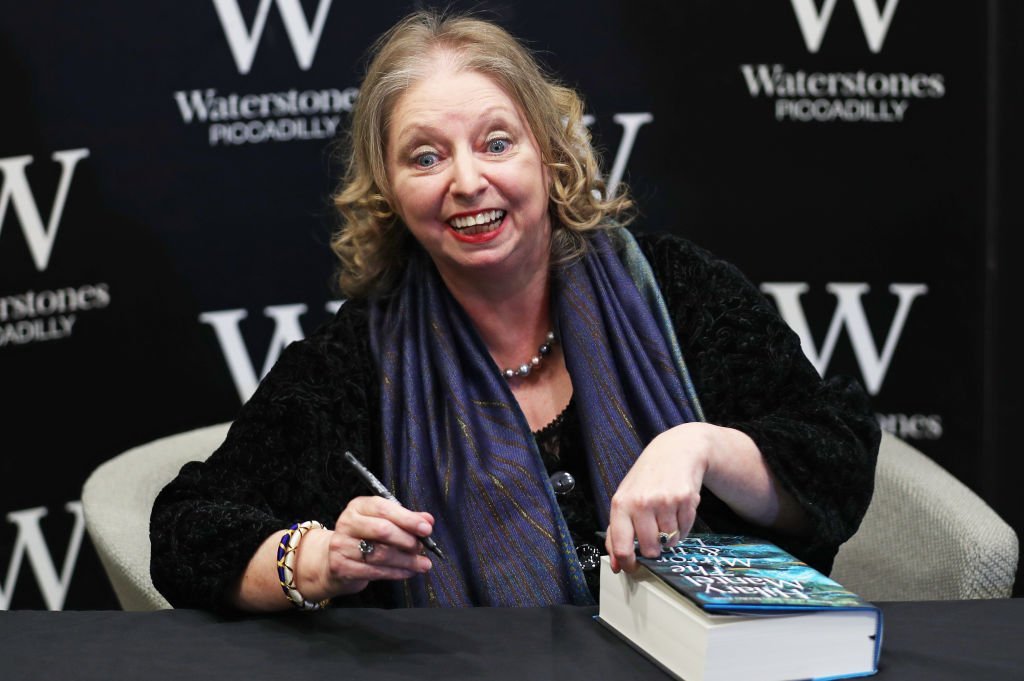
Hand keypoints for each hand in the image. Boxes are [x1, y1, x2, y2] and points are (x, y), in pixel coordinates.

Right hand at [297, 496, 434, 598]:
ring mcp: (341, 545)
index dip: (408, 519)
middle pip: (383, 530)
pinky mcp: (341, 567)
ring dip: (407, 561)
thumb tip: (428, 520)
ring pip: (381, 554)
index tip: (426, 529)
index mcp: (359, 507)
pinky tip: (408, 572)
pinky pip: (375, 571)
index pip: (384, 509)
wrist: (332, 560)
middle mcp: (347, 523)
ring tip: (422, 564)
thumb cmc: (364, 537)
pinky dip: (396, 573)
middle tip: (422, 547)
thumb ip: (406, 520)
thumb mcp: (382, 522)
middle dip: (407, 540)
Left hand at [605, 423, 714, 573]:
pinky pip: (685, 531)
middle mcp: (642, 503)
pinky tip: (676, 511)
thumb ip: (616, 532)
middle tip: (653, 535)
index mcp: (621, 504)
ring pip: (669, 541)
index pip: (621, 546)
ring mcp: (665, 501)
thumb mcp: (624, 499)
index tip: (632, 568)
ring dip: (668, 536)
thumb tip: (615, 564)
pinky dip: (682, 527)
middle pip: (650, 549)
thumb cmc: (645, 480)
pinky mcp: (686, 500)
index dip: (627, 563)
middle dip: (652, 549)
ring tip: (665, 516)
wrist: (674, 452)